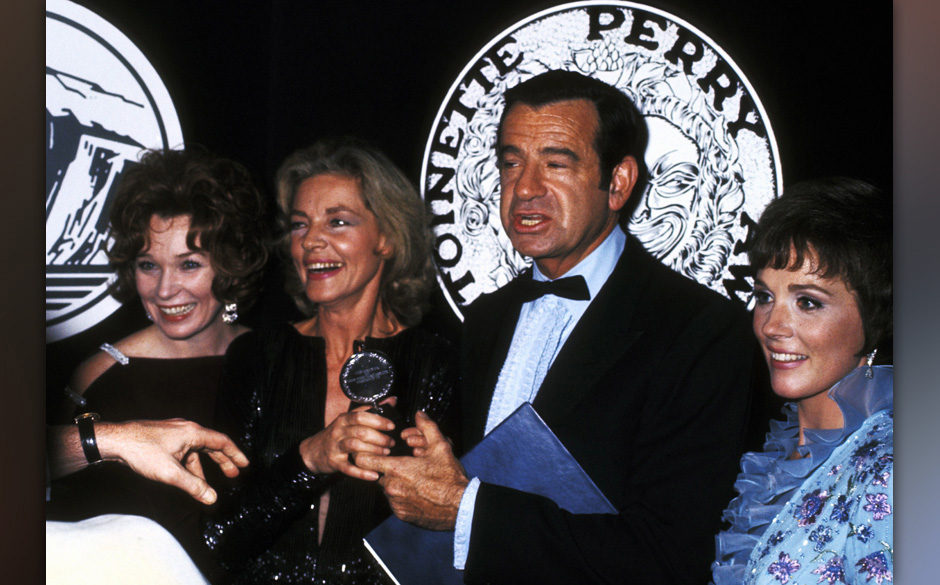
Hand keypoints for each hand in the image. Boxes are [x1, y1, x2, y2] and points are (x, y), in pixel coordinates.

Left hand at [95, 419, 248, 504]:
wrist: (115, 440)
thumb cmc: (141, 451)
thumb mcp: (171, 473)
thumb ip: (193, 485)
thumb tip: (211, 498)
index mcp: (193, 432)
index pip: (222, 441)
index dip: (235, 454)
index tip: (244, 464)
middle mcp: (186, 429)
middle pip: (211, 445)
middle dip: (223, 461)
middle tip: (233, 474)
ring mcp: (174, 433)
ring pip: (196, 450)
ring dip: (204, 465)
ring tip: (207, 483)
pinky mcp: (164, 438)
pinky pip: (184, 451)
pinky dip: (190, 464)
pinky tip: (185, 476)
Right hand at [298, 400, 396, 480]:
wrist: (312, 451)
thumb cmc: (337, 434)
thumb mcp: (349, 419)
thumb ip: (370, 410)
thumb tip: (392, 400)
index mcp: (344, 419)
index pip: (361, 416)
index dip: (378, 421)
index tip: (391, 426)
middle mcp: (338, 431)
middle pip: (361, 431)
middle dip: (380, 438)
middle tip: (391, 443)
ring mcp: (335, 447)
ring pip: (355, 447)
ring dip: (373, 451)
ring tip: (385, 453)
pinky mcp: (334, 462)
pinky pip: (349, 468)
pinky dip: (362, 473)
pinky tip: (374, 475)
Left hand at [357, 411, 467, 529]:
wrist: (461, 507)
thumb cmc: (450, 478)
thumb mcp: (441, 447)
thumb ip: (427, 428)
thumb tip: (420, 415)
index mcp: (397, 468)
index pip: (364, 460)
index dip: (366, 454)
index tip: (374, 453)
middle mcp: (391, 486)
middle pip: (380, 473)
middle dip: (391, 468)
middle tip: (409, 466)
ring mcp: (395, 502)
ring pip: (388, 488)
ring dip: (397, 483)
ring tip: (416, 480)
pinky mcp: (401, 514)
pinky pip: (395, 502)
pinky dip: (402, 497)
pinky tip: (418, 493)